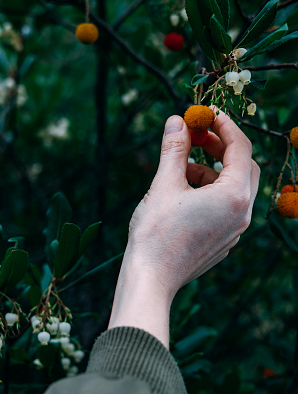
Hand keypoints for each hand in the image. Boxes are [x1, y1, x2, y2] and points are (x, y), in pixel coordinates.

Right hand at [108, 109, 259, 346]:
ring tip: (180, 166)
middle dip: (221, 147)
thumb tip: (177, 121)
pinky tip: (182, 190)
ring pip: (232, 188)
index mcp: (235, 196)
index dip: (225, 125)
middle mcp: (242, 214)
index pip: (241, 148)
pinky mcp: (223, 240)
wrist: (151, 279)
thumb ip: (174, 148)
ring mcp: (234, 230)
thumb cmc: (157, 233)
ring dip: (211, 170)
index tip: (207, 114)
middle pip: (243, 167)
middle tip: (198, 135)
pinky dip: (209, 190)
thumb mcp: (164, 183)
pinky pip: (224, 206)